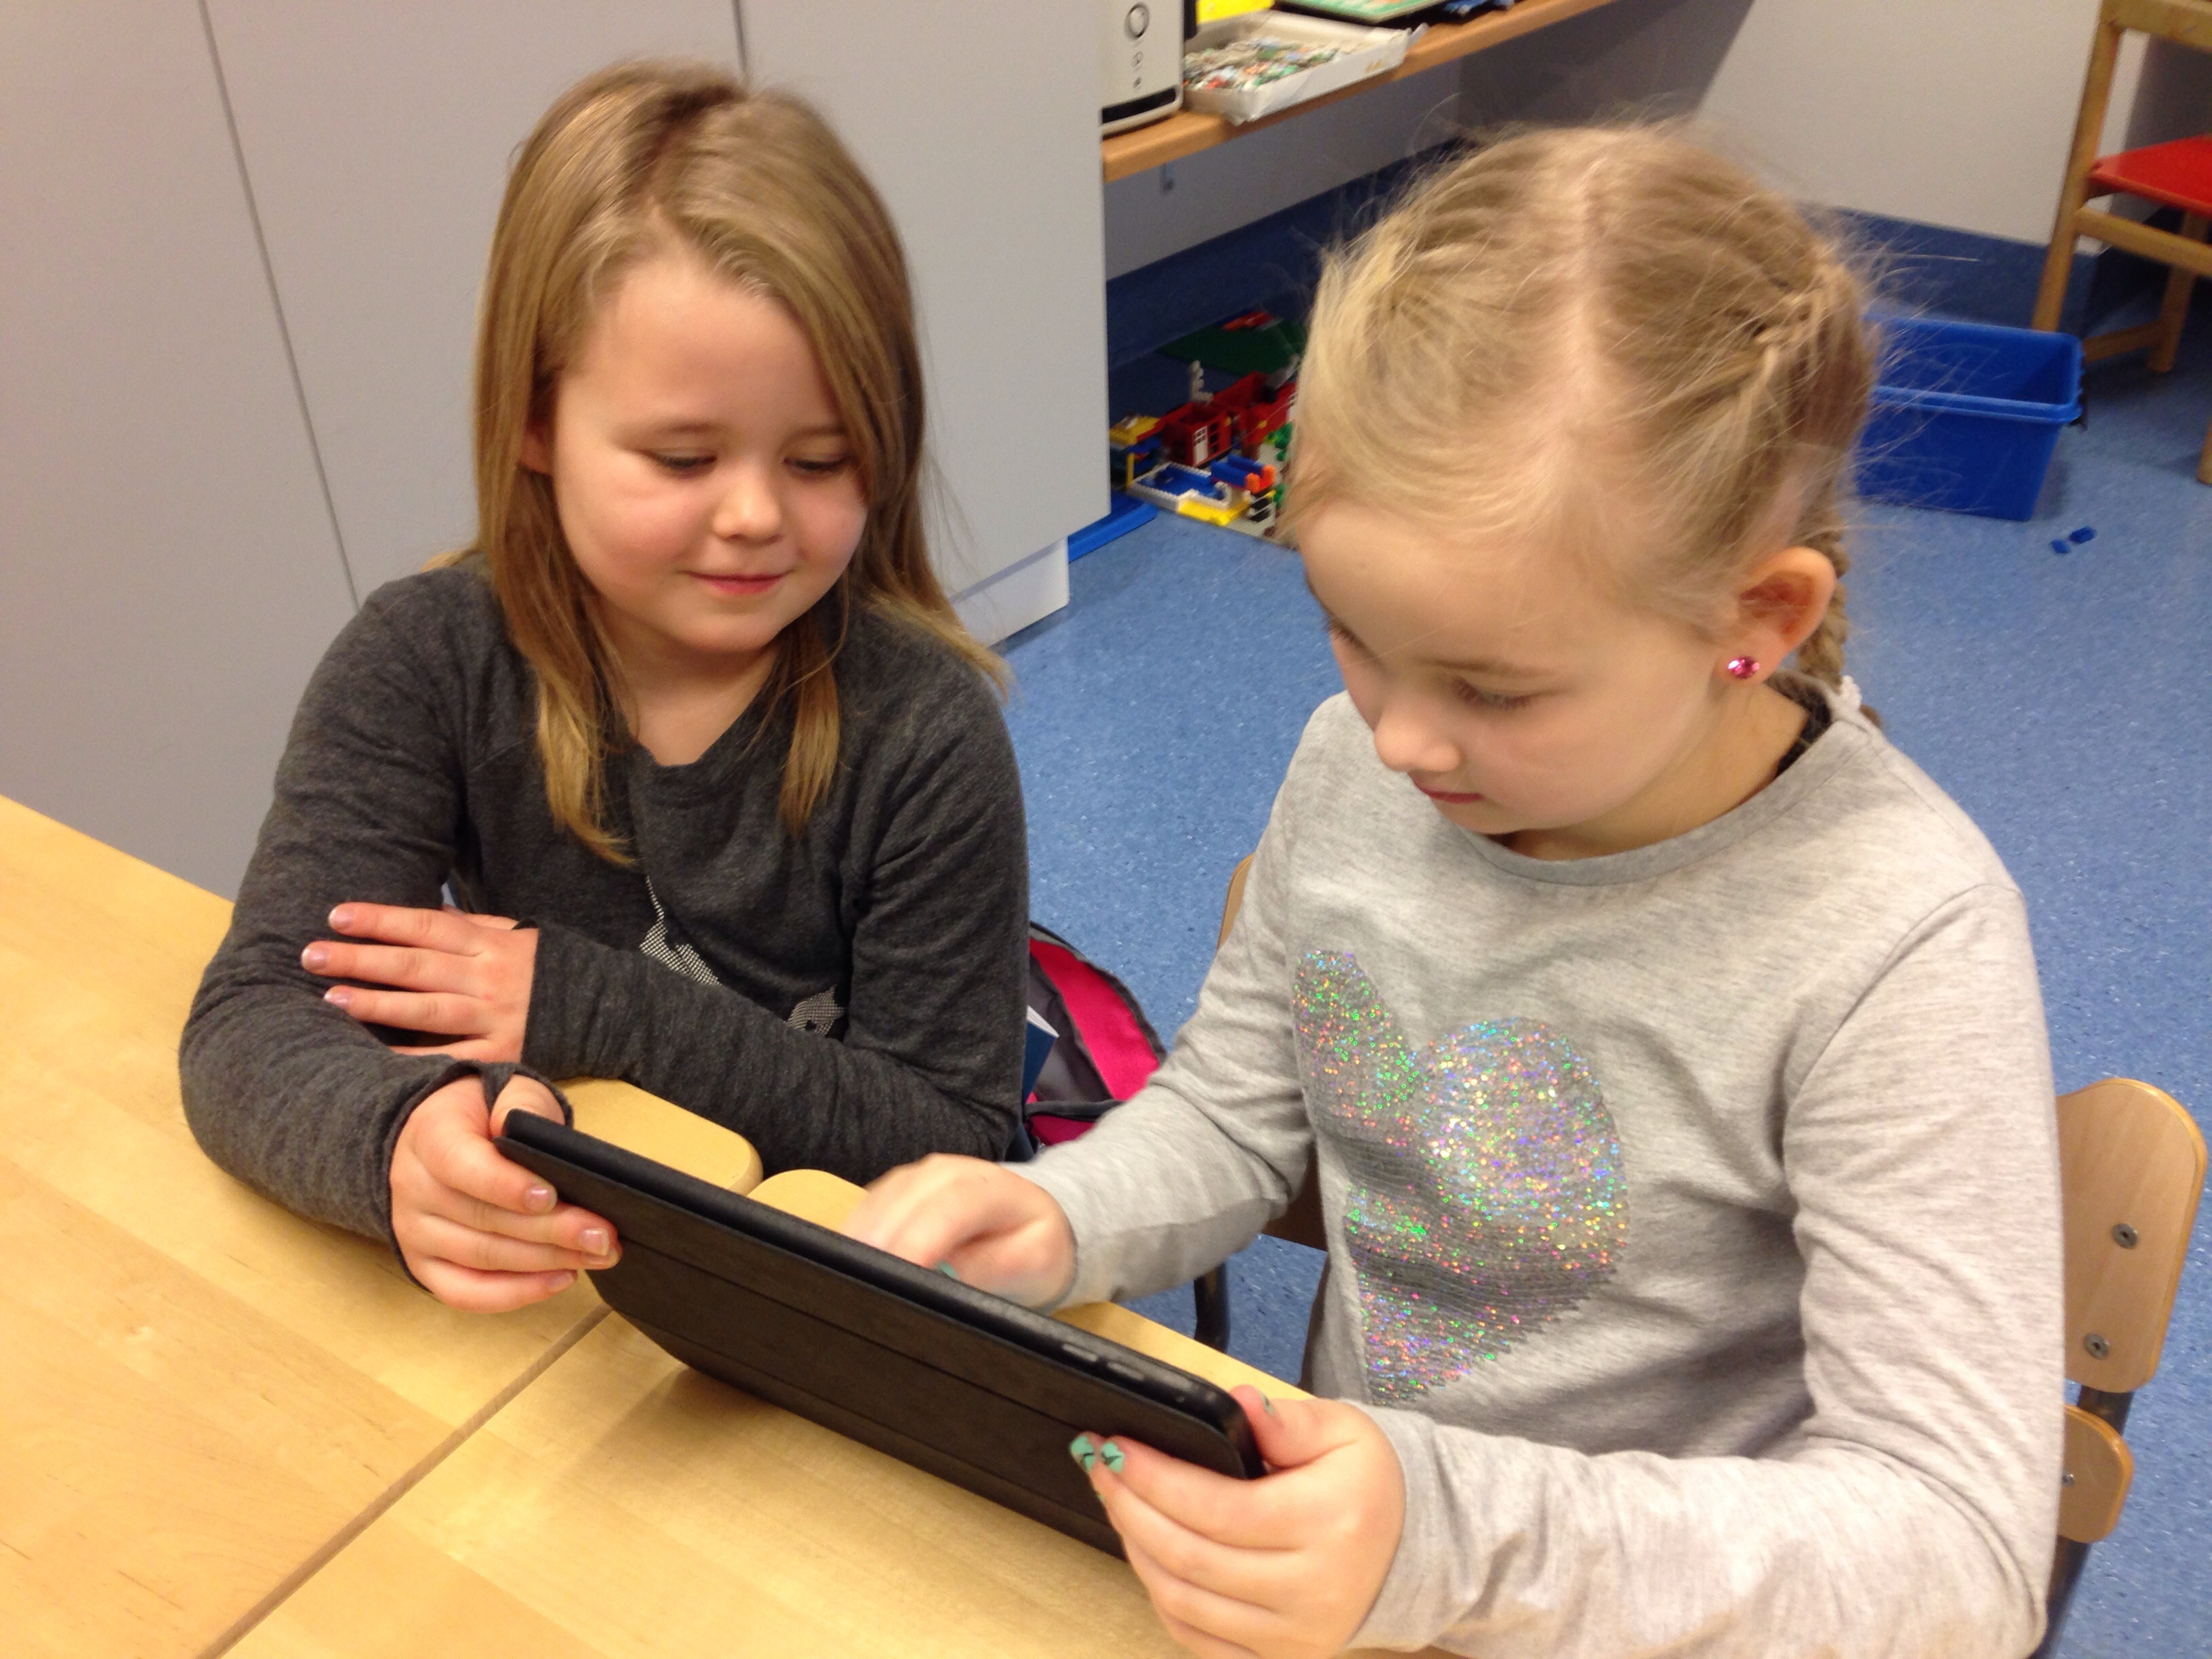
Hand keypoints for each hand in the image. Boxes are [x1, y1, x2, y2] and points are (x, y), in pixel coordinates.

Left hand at [305, 902, 536, 1061]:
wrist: (608, 1009)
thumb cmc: (551, 970)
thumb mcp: (516, 936)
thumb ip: (471, 927)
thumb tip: (420, 916)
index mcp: (491, 944)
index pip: (426, 926)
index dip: (381, 920)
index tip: (337, 916)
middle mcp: (489, 978)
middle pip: (416, 966)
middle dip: (361, 958)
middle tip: (313, 954)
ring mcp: (494, 1018)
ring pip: (427, 1010)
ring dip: (376, 1004)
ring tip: (332, 997)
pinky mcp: (501, 1055)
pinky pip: (448, 1057)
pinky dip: (410, 1057)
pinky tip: (373, 1053)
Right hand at [390, 1073, 615, 1310]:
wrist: (439, 1136)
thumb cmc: (484, 1114)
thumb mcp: (506, 1091)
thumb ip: (519, 1105)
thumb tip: (521, 1134)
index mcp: (429, 1138)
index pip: (462, 1166)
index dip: (506, 1186)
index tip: (551, 1197)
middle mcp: (412, 1189)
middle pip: (483, 1219)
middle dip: (551, 1230)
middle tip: (602, 1235)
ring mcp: (414, 1233)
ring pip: (481, 1258)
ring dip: (544, 1262)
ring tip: (596, 1255)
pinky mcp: (424, 1266)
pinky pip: (465, 1293)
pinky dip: (515, 1294)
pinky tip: (560, 1279)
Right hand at [842, 1154, 1076, 1308]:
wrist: (1031, 1218)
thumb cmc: (1034, 1243)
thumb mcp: (1033, 1260)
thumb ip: (993, 1266)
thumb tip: (945, 1277)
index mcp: (988, 1185)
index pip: (950, 1206)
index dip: (920, 1240)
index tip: (899, 1276)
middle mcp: (945, 1171)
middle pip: (902, 1201)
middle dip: (880, 1243)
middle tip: (860, 1288)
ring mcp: (914, 1177)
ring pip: (876, 1203)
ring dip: (861, 1240)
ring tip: (850, 1282)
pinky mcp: (892, 1192)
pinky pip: (866, 1210)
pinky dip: (856, 1236)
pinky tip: (849, 1267)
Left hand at [1075, 1386, 1404, 1658]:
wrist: (1412, 1549)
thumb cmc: (1369, 1484)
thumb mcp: (1343, 1431)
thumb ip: (1288, 1419)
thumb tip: (1238, 1404)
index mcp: (1329, 1523)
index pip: (1216, 1508)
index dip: (1153, 1478)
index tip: (1114, 1445)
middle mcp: (1312, 1589)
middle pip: (1190, 1558)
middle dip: (1130, 1508)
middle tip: (1100, 1465)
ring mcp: (1295, 1635)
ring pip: (1184, 1603)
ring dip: (1137, 1551)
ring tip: (1118, 1503)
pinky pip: (1198, 1639)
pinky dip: (1162, 1596)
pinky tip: (1147, 1553)